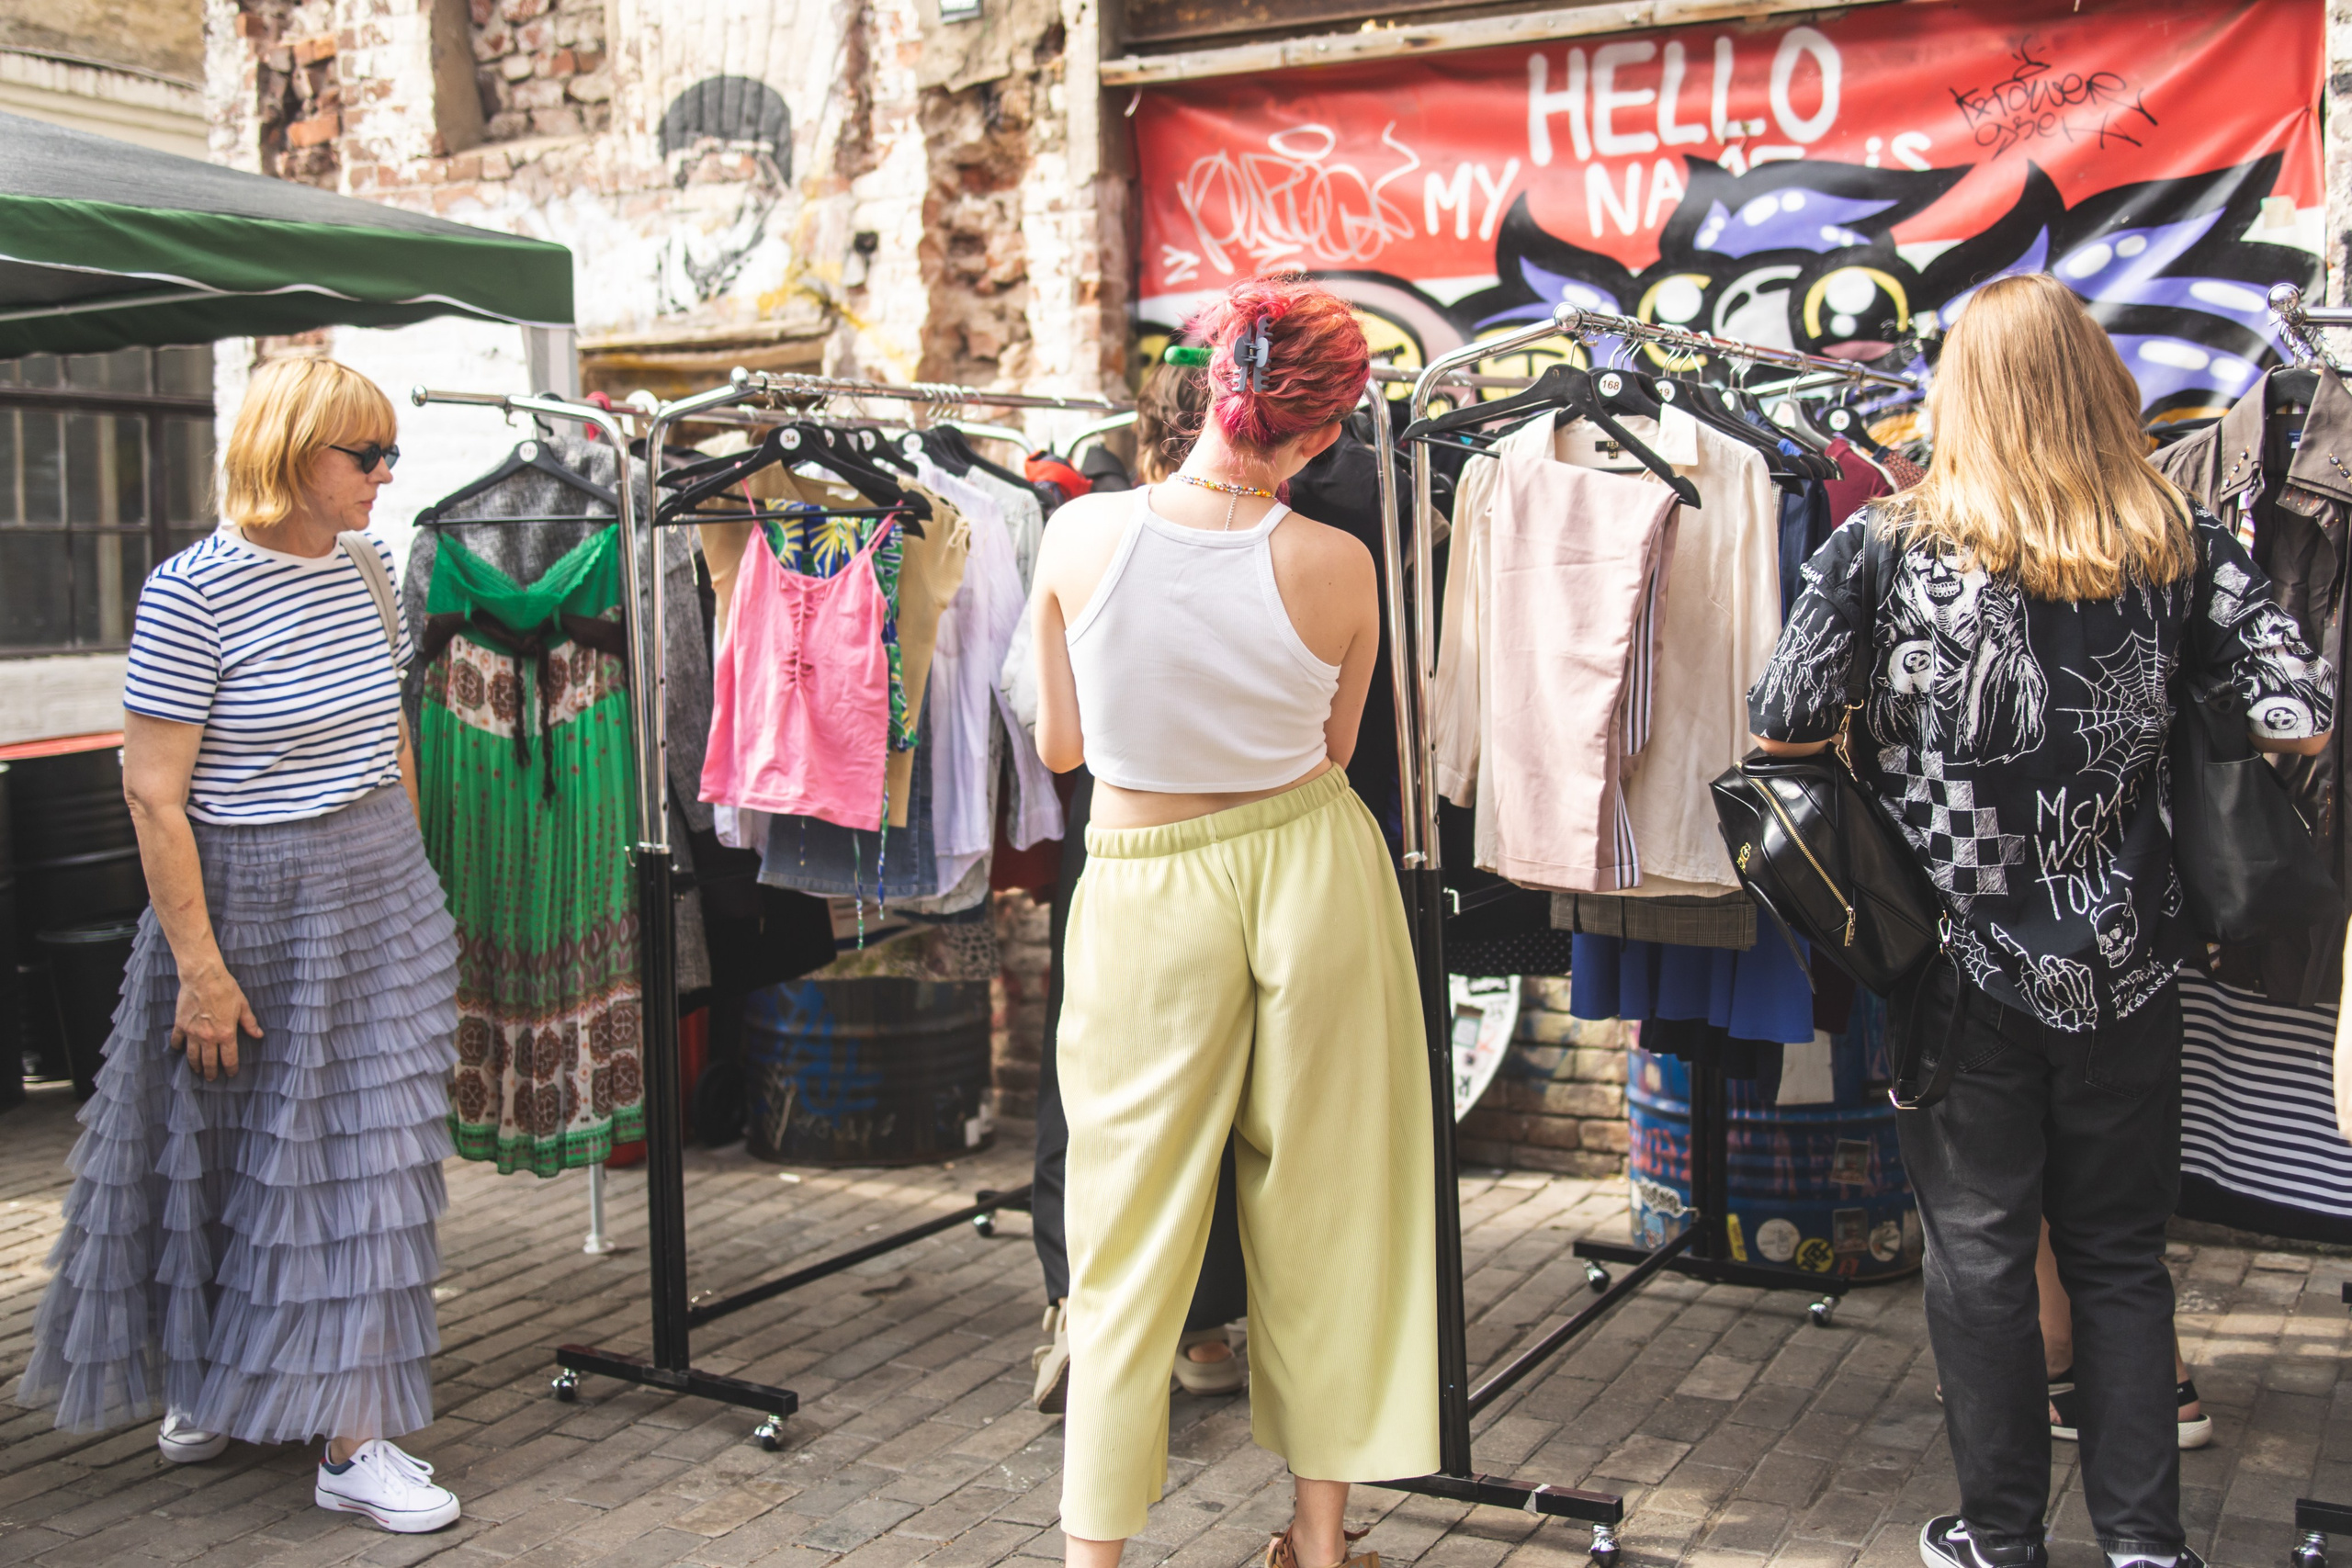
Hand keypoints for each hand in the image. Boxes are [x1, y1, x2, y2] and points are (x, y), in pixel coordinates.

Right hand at [171, 962, 260, 1079]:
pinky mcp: (180, 1025)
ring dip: (195, 1065)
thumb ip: (250, 1023)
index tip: (231, 1074)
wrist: (203, 977)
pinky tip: (180, 1050)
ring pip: (192, 1056)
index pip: (229, 1058)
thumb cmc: (226, 989)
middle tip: (211, 1078)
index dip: (231, 1069)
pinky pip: (177, 1041)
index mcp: (226, 1034)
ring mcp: (192, 1032)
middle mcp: (208, 1037)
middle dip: (211, 1072)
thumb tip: (258, 1035)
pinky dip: (178, 1047)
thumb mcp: (243, 1006)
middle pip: (209, 1062)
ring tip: (197, 1070)